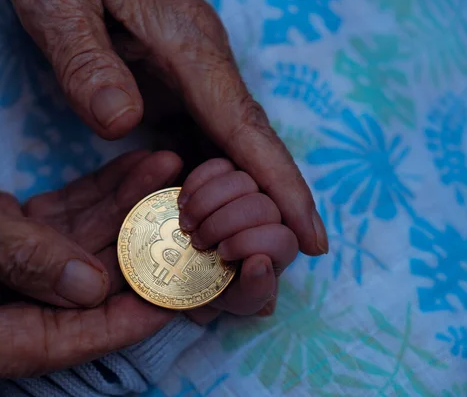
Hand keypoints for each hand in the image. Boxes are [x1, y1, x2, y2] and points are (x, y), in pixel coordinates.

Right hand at [0, 61, 176, 379]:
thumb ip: (16, 257)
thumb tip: (91, 291)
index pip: (40, 345)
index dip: (106, 329)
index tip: (164, 307)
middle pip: (68, 298)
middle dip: (128, 261)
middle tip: (183, 237)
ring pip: (74, 248)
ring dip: (124, 214)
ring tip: (169, 180)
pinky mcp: (3, 220)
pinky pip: (64, 215)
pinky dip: (102, 193)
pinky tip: (141, 170)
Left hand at [10, 0, 327, 257]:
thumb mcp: (62, 6)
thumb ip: (88, 62)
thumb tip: (124, 122)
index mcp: (188, 48)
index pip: (245, 128)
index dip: (282, 186)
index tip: (312, 237)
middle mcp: (201, 67)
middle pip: (248, 146)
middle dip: (266, 207)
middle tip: (267, 267)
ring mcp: (188, 76)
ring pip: (226, 147)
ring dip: (235, 200)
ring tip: (235, 254)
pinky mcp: (170, 82)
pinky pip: (198, 139)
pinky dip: (204, 180)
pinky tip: (196, 213)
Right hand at [177, 159, 297, 320]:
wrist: (184, 266)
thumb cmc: (214, 287)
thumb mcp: (233, 299)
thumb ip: (255, 291)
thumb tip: (261, 263)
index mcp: (280, 246)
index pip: (283, 238)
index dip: (253, 244)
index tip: (223, 254)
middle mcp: (272, 215)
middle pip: (262, 206)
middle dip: (225, 225)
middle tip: (198, 241)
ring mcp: (251, 189)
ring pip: (243, 180)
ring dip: (208, 204)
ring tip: (186, 224)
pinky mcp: (227, 171)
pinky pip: (220, 165)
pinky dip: (198, 183)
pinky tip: (182, 203)